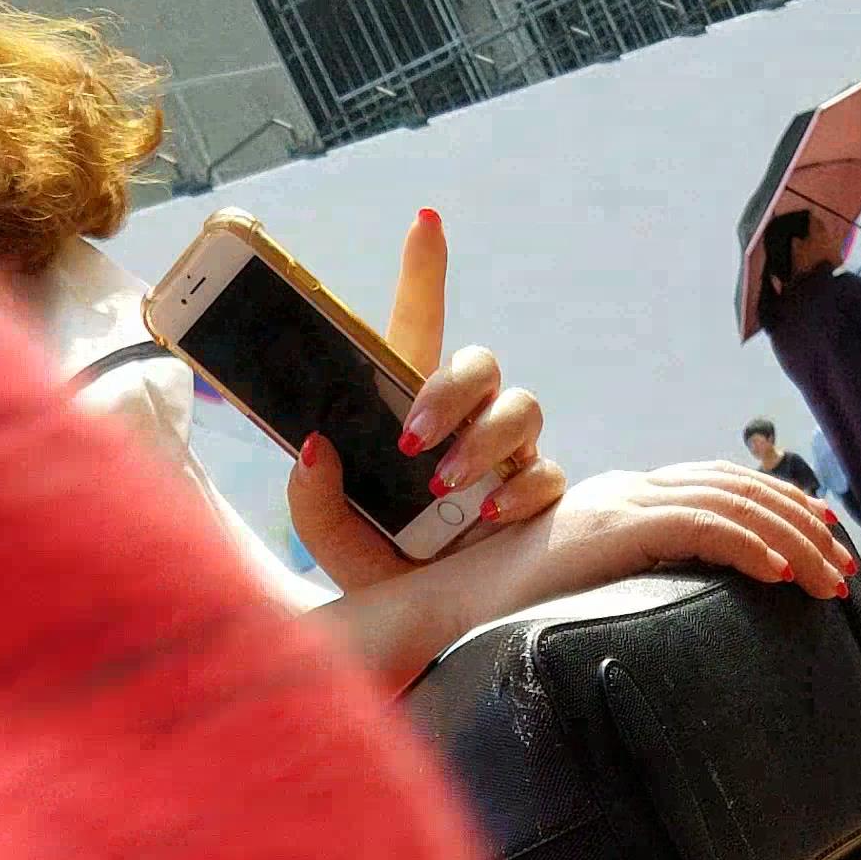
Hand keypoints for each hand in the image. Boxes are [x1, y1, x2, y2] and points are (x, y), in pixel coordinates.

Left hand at [286, 208, 562, 591]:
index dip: (427, 273)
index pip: (420, 331)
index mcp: (410, 416)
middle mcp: (466, 427)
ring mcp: (508, 460)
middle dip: (451, 388)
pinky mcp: (539, 499)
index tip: (425, 223)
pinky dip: (518, 491)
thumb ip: (314, 500)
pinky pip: (547, 473)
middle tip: (414, 437)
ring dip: (484, 440)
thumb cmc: (384, 579)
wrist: (432, 636)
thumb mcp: (334, 543)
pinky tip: (487, 516)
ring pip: (522, 407)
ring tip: (448, 484)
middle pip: (482, 362)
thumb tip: (313, 445)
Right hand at [331, 460, 857, 692]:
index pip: (721, 487)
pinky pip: (701, 527)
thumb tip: (681, 622)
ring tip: (831, 580)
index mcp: (627, 499)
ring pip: (734, 505)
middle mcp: (631, 490)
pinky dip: (750, 546)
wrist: (446, 606)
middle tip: (845, 567)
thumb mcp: (590, 594)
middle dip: (804, 524)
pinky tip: (783, 574)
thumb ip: (635, 587)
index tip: (823, 542)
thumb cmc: (509, 616)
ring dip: (794, 541)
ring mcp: (623, 504)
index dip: (779, 507)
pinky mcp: (615, 528)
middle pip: (740, 489)